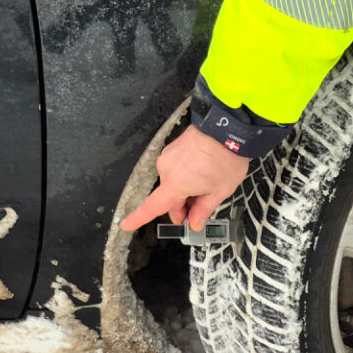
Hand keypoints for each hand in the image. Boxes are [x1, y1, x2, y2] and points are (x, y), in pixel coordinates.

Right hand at [119, 126, 250, 231]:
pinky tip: (202, 171)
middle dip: (182, 206)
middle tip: (200, 208)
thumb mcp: (219, 191)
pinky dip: (185, 174)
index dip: (137, 218)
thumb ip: (203, 210)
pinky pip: (175, 168)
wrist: (227, 128)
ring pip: (173, 182)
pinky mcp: (172, 147)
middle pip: (168, 196)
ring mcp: (168, 156)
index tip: (125, 224)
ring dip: (185, 188)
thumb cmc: (225, 159)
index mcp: (175, 184)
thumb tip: (194, 223)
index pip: (152, 207)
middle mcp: (166, 169)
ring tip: (207, 183)